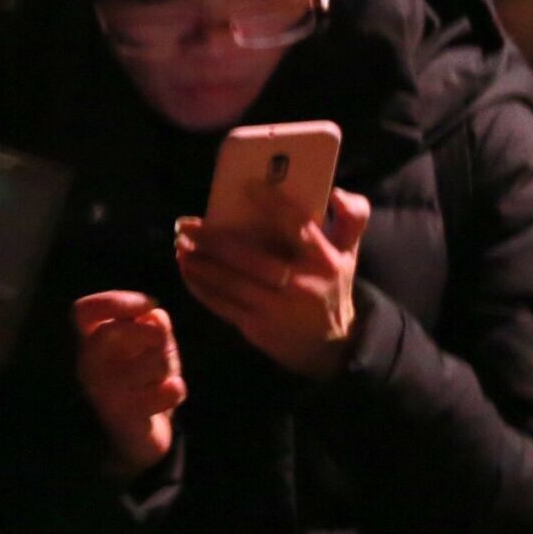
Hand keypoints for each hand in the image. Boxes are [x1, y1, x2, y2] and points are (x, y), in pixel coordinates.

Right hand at [71, 291, 185, 473]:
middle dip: (153, 334)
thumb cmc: (142, 379)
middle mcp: (89, 365)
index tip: (148, 304)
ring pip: (154, 361)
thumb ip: (151, 324)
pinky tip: (166, 396)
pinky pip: (169, 390)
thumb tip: (155, 315)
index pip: (85, 311)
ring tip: (160, 377)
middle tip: (161, 344)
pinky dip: (175, 390)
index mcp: (90, 340)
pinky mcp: (125, 417)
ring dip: (168, 366)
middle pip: (116, 331)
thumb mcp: (148, 345)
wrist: (136, 437)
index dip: (119, 301)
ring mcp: (104, 392)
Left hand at [174, 188, 371, 377]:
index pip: (297, 226)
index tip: (246, 186)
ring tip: (180, 245)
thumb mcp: (349, 253)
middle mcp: (299, 284)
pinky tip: (185, 270)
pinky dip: (200, 287)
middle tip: (187, 223)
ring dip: (200, 263)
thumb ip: (352, 218)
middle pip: (250, 258)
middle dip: (214, 240)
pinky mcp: (257, 328)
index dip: (273, 205)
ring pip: (230, 283)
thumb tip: (336, 192)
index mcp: (323, 260)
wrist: (334, 347)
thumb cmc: (333, 287)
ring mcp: (276, 309)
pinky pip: (222, 305)